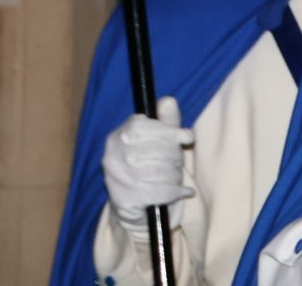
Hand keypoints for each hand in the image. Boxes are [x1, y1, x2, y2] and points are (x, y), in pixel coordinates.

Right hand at [101, 96, 194, 227]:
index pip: (152, 128)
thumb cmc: (147, 161)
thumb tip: (169, 101)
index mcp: (121, 134)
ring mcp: (117, 177)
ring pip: (162, 172)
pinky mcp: (124, 199)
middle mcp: (114, 154)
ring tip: (175, 176)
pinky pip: (161, 192)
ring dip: (175, 175)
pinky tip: (184, 191)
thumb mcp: (157, 136)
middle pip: (161, 150)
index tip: (187, 138)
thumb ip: (166, 119)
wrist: (129, 201)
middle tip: (177, 162)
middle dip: (176, 157)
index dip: (173, 133)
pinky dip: (177, 192)